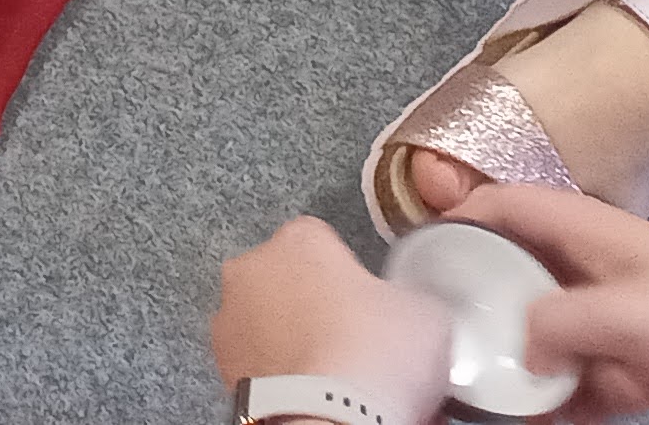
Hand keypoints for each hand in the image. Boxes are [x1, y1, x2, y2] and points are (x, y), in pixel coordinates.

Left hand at [209, 217, 452, 422]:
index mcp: (300, 240)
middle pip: (291, 281)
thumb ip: (407, 296)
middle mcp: (253, 270)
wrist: (330, 418)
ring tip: (338, 378)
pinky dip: (281, 376)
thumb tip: (407, 308)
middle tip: (358, 345)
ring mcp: (230, 319)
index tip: (371, 304)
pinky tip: (316, 395)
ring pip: (271, 324)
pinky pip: (259, 364)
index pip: (324, 242)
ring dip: (297, 343)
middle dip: (319, 308)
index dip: (352, 275)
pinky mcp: (223, 365)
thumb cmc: (372, 356)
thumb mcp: (425, 313)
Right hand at [456, 181, 648, 420]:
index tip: (417, 256)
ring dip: (515, 359)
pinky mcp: (645, 375)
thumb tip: (516, 347)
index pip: (511, 205)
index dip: (461, 217)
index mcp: (596, 231)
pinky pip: (581, 382)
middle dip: (480, 298)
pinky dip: (553, 400)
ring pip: (546, 335)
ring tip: (471, 385)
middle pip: (522, 272)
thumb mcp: (627, 315)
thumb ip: (554, 324)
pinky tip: (526, 420)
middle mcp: (602, 271)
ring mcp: (624, 325)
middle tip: (434, 332)